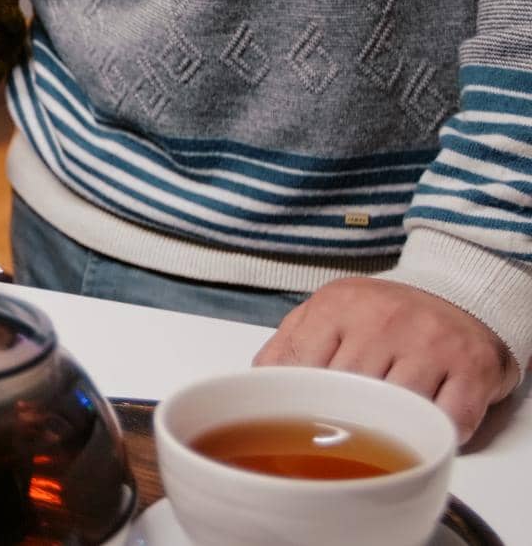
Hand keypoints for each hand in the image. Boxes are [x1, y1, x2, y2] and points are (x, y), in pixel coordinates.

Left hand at [254, 278, 518, 441]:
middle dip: (341, 414)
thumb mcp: (327, 313)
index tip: (300, 415)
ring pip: (395, 409)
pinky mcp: (474, 369)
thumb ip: (288, 345)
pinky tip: (424, 425)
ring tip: (383, 425)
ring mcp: (432, 344)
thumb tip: (255, 383)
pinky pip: (448, 421)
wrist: (460, 295)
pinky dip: (433, 433)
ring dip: (388, 426)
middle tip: (343, 427)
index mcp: (338, 306)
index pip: (300, 366)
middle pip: (346, 391)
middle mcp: (385, 321)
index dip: (298, 398)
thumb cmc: (384, 314)